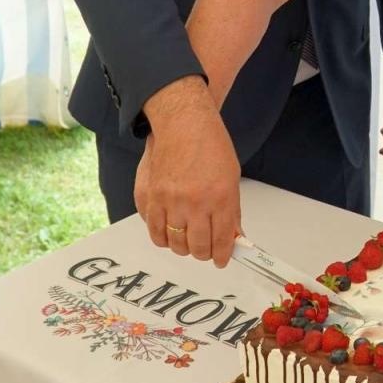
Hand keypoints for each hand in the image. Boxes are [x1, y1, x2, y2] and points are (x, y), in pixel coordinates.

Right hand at [134, 79, 242, 264]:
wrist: (182, 123)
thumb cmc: (210, 146)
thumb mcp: (231, 178)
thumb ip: (231, 211)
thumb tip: (234, 237)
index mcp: (220, 197)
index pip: (222, 240)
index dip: (223, 255)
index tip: (222, 260)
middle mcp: (194, 202)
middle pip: (197, 247)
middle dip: (203, 254)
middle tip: (205, 250)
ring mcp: (168, 201)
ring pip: (174, 244)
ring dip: (182, 247)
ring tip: (187, 241)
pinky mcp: (148, 197)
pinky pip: (153, 230)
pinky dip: (162, 236)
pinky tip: (169, 230)